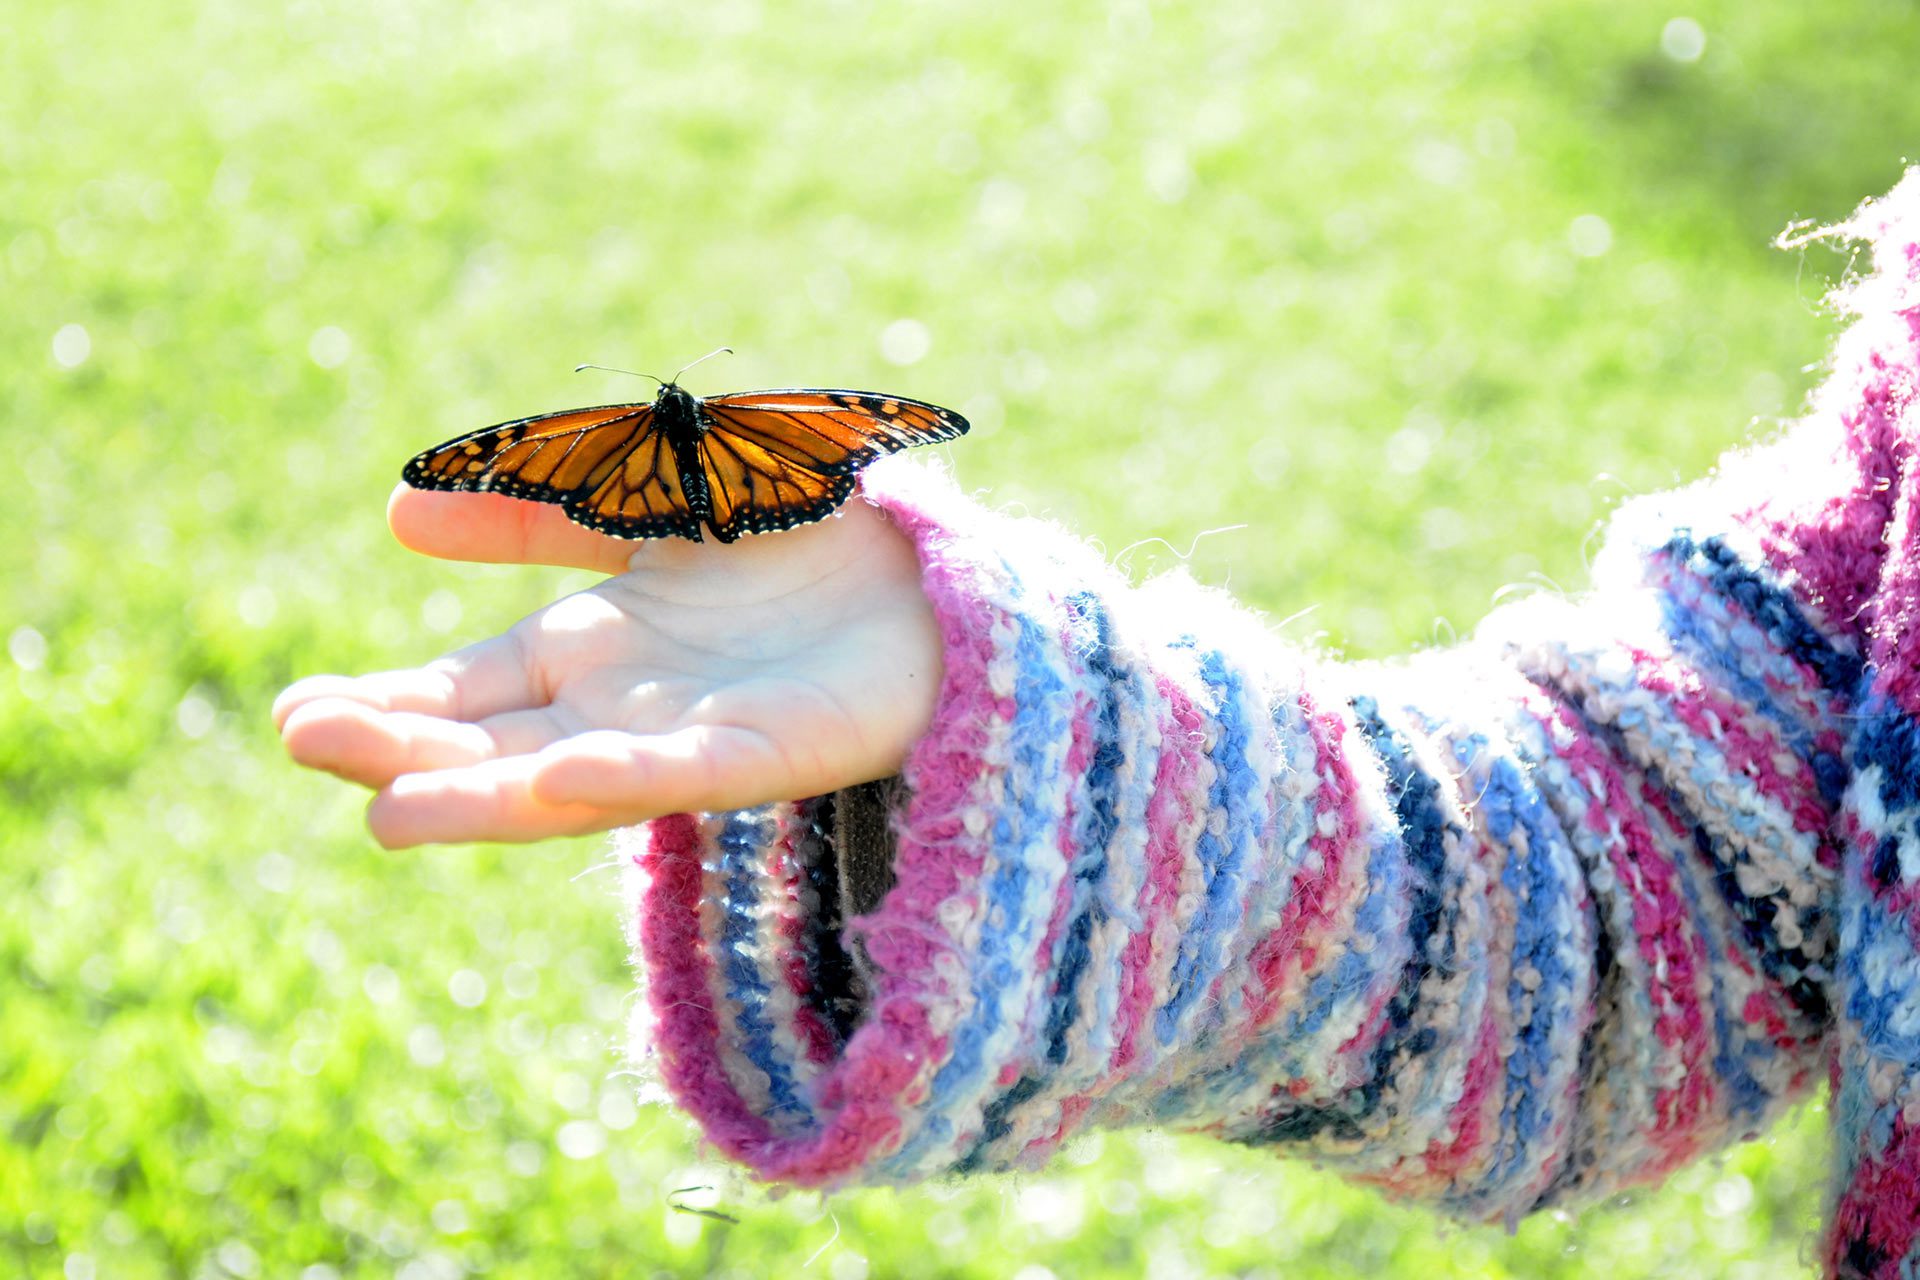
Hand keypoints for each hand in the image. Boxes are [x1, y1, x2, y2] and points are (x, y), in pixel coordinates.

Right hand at [274, 486, 943, 847]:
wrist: (925, 570)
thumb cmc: (789, 535)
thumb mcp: (638, 499)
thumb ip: (534, 508)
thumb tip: (393, 515)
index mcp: (589, 652)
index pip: (465, 692)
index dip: (386, 706)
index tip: (296, 716)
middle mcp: (626, 709)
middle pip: (498, 746)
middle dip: (405, 752)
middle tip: (307, 746)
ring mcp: (695, 737)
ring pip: (575, 781)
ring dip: (485, 797)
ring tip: (390, 813)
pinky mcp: (780, 751)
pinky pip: (698, 769)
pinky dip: (632, 774)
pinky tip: (569, 770)